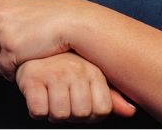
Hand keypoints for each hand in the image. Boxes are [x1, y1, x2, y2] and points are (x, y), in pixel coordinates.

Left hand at [0, 0, 88, 79]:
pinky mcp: (12, 51)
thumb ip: (5, 17)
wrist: (71, 22)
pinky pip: (2, 69)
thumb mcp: (23, 8)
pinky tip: (22, 69)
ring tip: (15, 65)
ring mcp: (2, 35)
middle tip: (0, 63)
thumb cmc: (52, 16)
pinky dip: (10, 73)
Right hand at [16, 52, 136, 122]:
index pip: (102, 110)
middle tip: (63, 99)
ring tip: (51, 96)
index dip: (91, 115)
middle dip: (71, 114)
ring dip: (53, 112)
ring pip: (60, 114)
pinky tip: (39, 95)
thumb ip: (110, 97)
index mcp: (93, 71)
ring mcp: (53, 72)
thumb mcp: (90, 79)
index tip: (81, 103)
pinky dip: (37, 110)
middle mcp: (75, 70)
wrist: (31, 47)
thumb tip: (130, 111)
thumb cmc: (64, 67)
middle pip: (81, 114)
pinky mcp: (31, 78)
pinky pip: (39, 111)